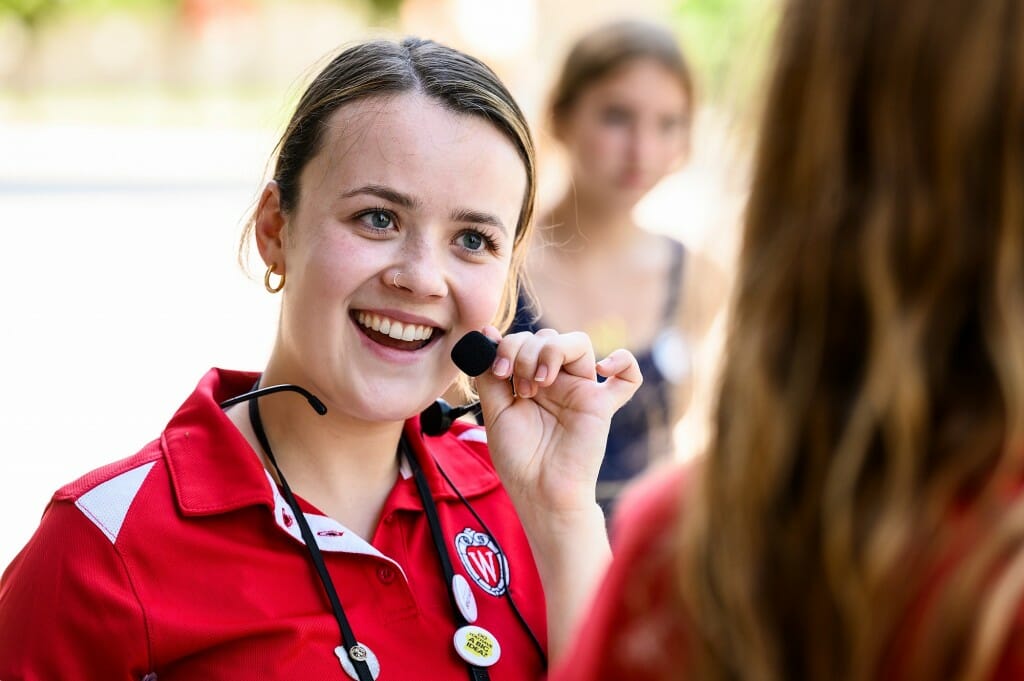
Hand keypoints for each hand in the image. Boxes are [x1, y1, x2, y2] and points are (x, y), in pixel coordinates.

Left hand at [473, 326, 641, 520]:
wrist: (539, 492)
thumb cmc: (519, 457)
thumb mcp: (495, 411)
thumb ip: (490, 374)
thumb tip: (486, 333)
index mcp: (531, 379)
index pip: (524, 340)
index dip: (508, 346)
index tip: (497, 371)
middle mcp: (557, 380)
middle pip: (548, 336)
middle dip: (524, 352)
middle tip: (517, 385)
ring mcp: (581, 390)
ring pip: (578, 342)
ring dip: (551, 352)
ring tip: (538, 384)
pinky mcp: (602, 405)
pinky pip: (628, 377)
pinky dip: (623, 362)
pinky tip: (603, 368)